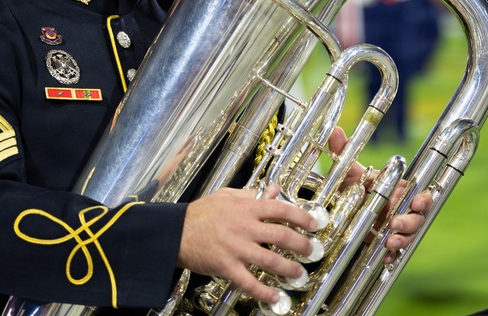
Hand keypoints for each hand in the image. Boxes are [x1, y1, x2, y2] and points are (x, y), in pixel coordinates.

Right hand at [179, 184, 318, 306]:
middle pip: (281, 236)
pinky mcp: (227, 267)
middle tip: (311, 251)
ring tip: (299, 274)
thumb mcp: (226, 196)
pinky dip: (264, 292)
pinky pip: (249, 283)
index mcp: (246, 208)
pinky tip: (275, 297)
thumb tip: (273, 190)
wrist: (175, 232)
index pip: (280, 209)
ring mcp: (237, 249)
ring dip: (289, 269)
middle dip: (301, 245)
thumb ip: (251, 194)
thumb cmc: (199, 213)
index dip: (301, 216)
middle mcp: (245, 228)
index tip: (313, 224)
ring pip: (270, 260)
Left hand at [327, 127, 431, 263]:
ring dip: (402, 239)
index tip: (417, 202)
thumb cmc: (353, 186)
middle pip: (418, 217)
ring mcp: (395, 227)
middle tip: (395, 224)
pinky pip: (396, 252)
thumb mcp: (348, 171)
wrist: (341, 208)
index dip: (422, 199)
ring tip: (389, 242)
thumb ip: (343, 150)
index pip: (419, 193)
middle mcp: (400, 209)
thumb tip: (335, 131)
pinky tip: (386, 257)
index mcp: (398, 190)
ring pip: (409, 235)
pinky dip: (393, 255)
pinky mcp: (386, 242)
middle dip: (410, 222)